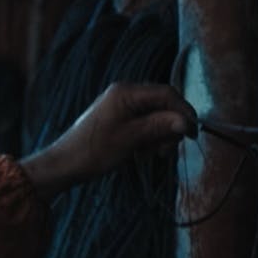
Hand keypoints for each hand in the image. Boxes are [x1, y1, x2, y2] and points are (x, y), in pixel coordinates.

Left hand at [19, 83, 196, 198]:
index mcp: (125, 92)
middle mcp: (124, 94)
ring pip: (155, 117)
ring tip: (147, 155)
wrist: (64, 165)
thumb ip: (159, 126)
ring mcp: (121, 107)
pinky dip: (148, 139)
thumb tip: (187, 121)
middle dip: (169, 128)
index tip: (193, 134)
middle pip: (163, 105)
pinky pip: (144, 125)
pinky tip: (140, 155)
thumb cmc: (93, 151)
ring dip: (158, 137)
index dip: (183, 112)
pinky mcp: (119, 120)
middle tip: (164, 152)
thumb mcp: (130, 139)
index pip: (166, 94)